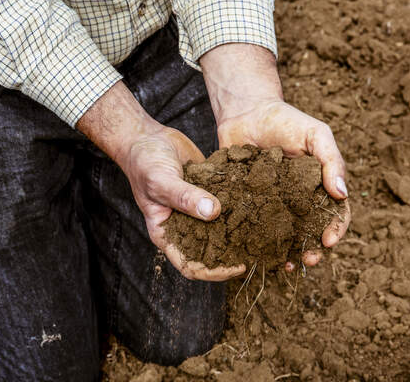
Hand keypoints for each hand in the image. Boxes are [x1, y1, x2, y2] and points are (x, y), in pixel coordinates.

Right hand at [77, 82, 245, 280]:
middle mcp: (183, 226)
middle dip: (233, 253)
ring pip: (221, 227)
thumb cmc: (144, 163)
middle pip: (211, 251)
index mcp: (166, 234)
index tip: (238, 266)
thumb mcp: (161, 181)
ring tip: (265, 228)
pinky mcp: (209, 192)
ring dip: (240, 229)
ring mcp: (197, 210)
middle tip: (260, 249)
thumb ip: (185, 197)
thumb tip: (213, 212)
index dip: (214, 272)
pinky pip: (226, 203)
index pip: (191, 266)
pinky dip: (240, 203)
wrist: (146, 137)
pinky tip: (259, 199)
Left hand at [201, 44, 350, 270]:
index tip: (328, 241)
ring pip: (282, 235)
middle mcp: (297, 199)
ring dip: (285, 253)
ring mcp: (272, 203)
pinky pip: (251, 226)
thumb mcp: (315, 134)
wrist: (245, 112)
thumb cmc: (285, 120)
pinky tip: (252, 252)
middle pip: (309, 231)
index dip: (336, 229)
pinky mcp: (246, 203)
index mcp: (318, 186)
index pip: (335, 213)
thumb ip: (331, 160)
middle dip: (312, 249)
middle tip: (308, 260)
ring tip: (283, 265)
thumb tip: (342, 193)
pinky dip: (254, 242)